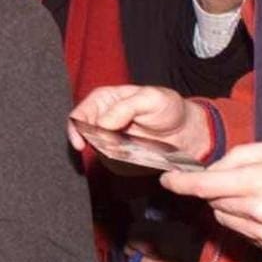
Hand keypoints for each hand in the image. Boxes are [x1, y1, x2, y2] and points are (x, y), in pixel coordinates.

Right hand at [67, 85, 210, 159]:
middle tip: (120, 143)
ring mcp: (108, 139)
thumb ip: (126, 107)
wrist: (186, 131)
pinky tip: (138, 153)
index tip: (81, 143)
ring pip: (97, 150)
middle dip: (97, 142)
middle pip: (83, 134)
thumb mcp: (152, 98)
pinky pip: (110, 163)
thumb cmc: (170, 108)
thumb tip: (102, 123)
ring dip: (112, 152)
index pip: (80, 113)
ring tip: (136, 144)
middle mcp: (102, 118)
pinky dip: (121, 161)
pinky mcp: (117, 156)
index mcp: (105, 99)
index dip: (75, 128)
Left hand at [159, 140, 261, 255]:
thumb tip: (216, 167)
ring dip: (228, 206)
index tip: (167, 179)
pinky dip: (243, 220)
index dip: (181, 183)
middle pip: (213, 202)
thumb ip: (242, 154)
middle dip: (215, 189)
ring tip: (256, 193)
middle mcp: (257, 211)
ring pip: (224, 219)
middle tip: (237, 178)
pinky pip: (241, 232)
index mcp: (260, 181)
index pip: (205, 186)